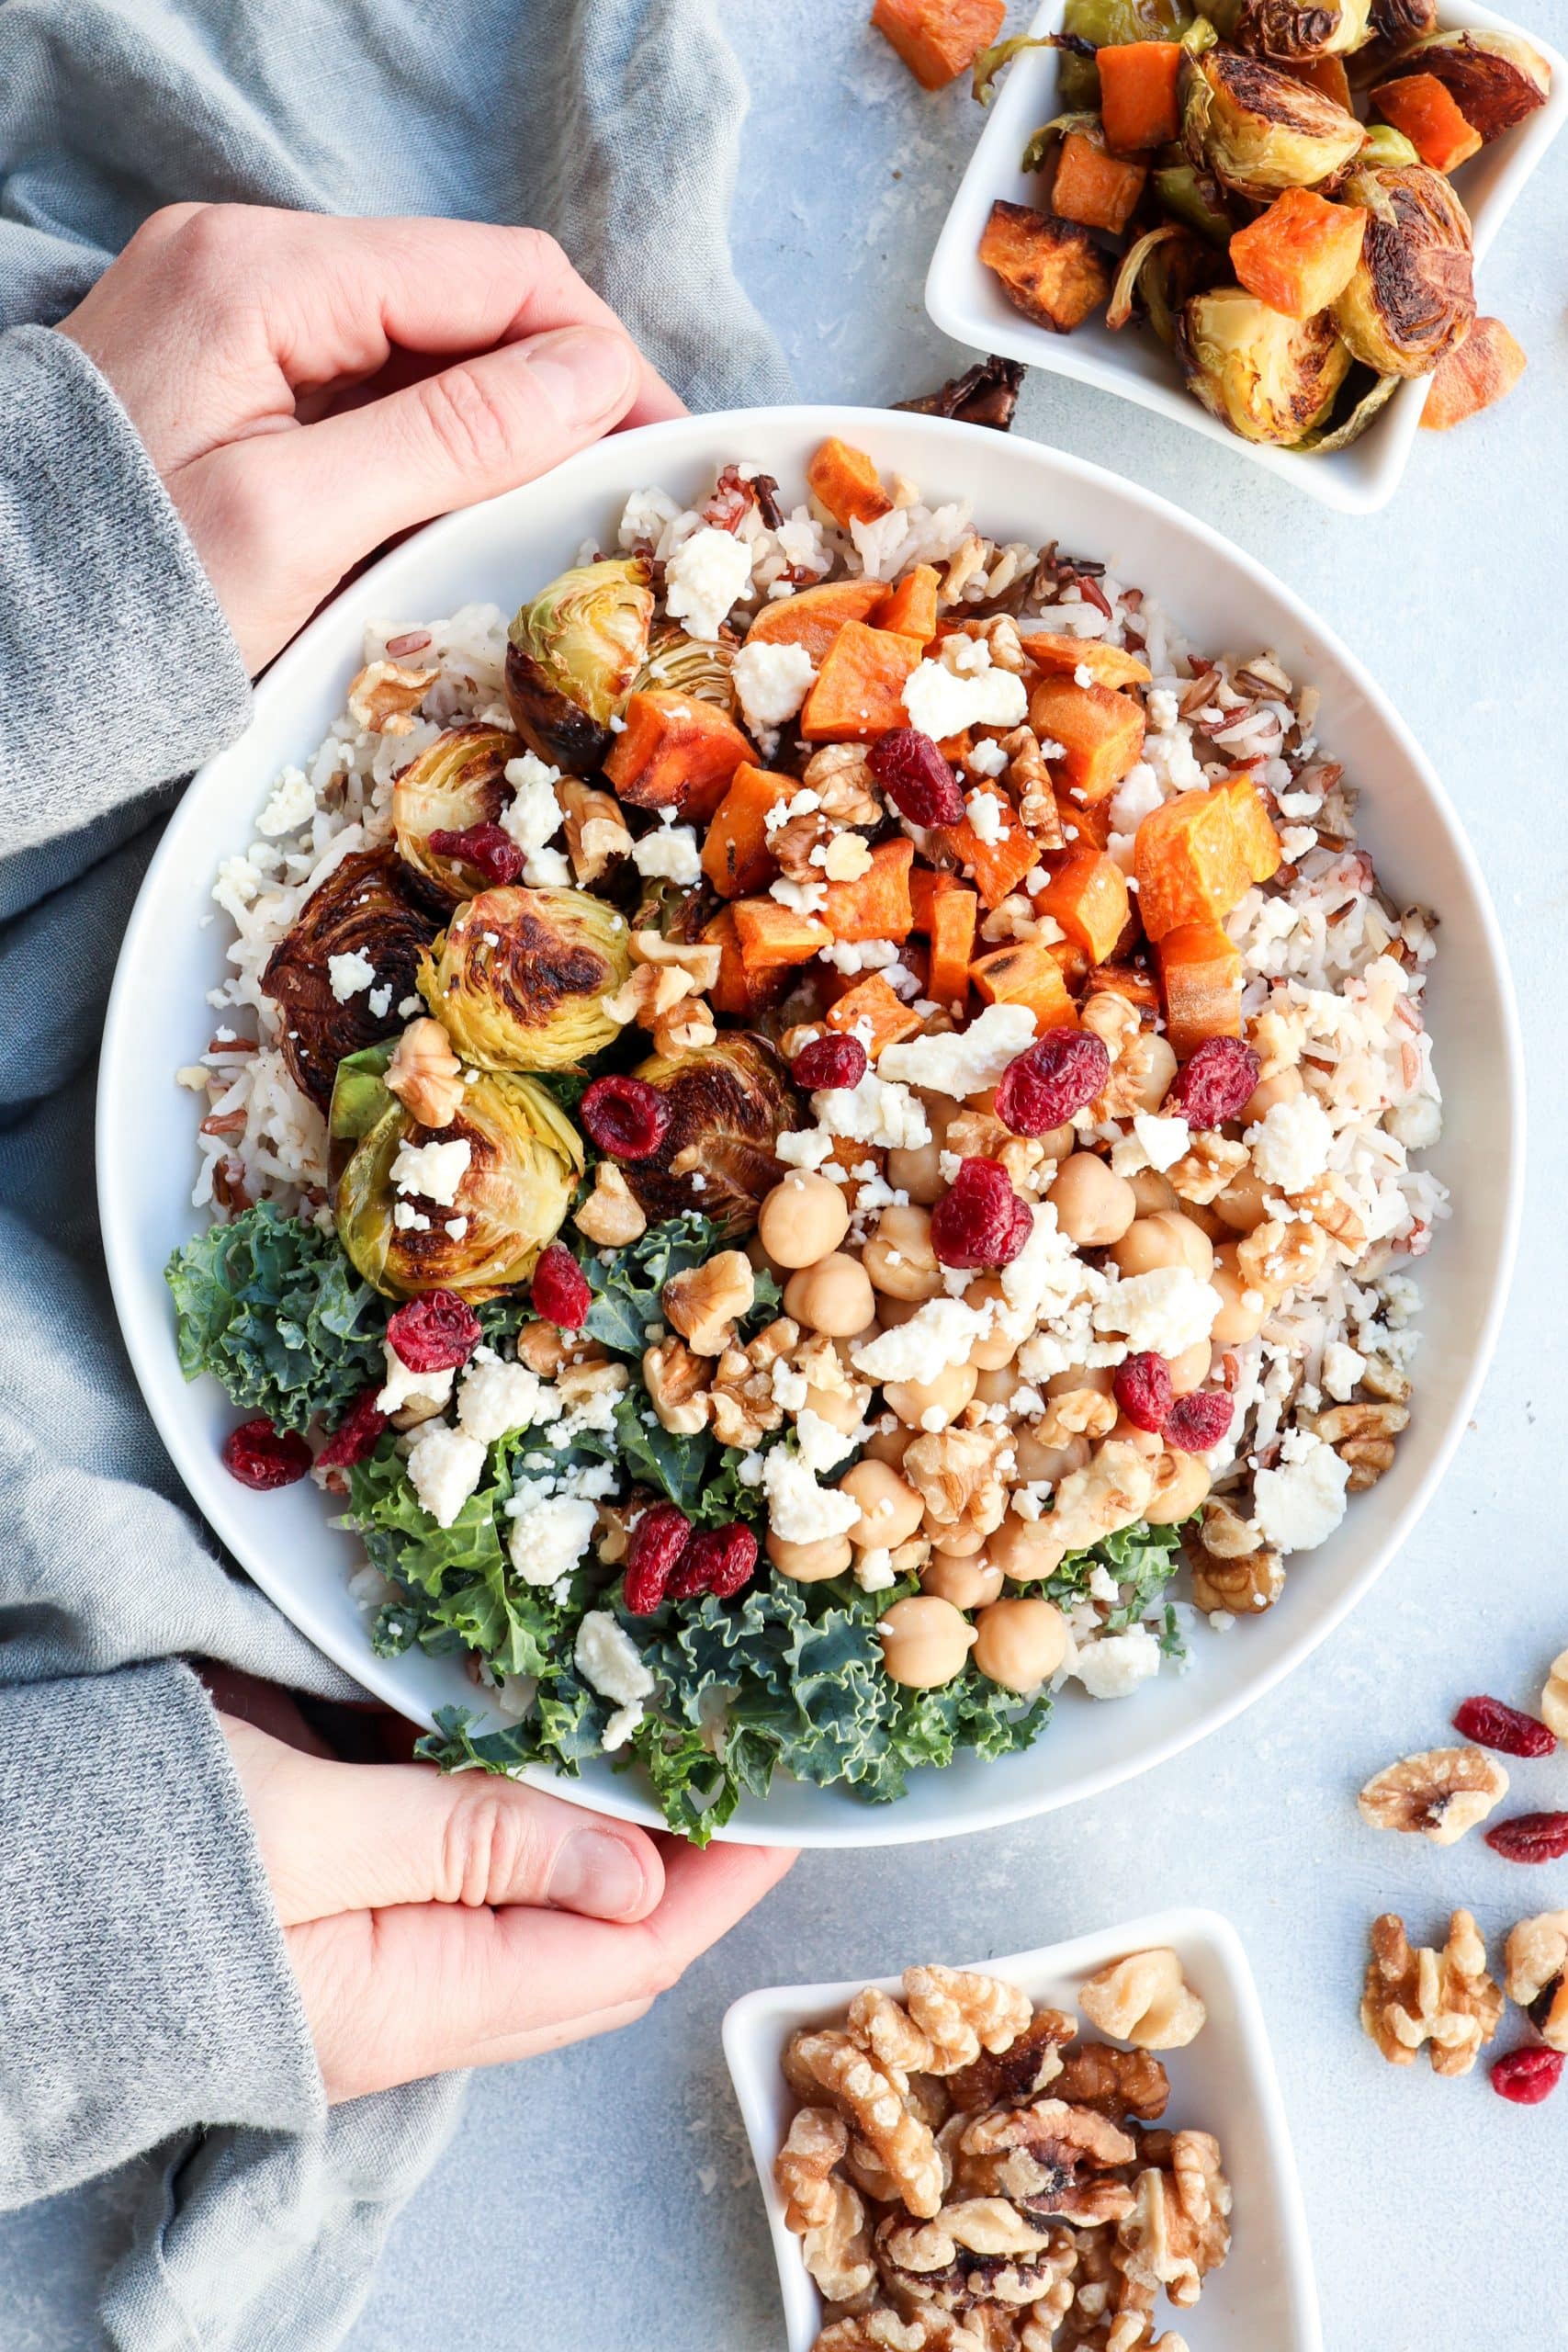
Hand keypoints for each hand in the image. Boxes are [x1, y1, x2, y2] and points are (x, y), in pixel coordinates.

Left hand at [58, 205, 683, 671]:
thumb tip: (595, 379)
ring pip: (423, 345)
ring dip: (499, 421)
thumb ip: (452, 438)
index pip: (497, 276)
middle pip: (464, 301)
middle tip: (619, 498)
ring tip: (554, 517)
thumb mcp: (299, 524)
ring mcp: (230, 311)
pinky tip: (460, 510)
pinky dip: (431, 441)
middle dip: (559, 391)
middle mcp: (245, 262)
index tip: (662, 453)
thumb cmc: (124, 599)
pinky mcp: (223, 369)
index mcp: (262, 273)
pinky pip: (365, 384)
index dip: (602, 359)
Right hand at [215, 1681, 792, 2102]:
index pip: (621, 1959)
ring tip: (674, 1736)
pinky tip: (543, 1736)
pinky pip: (465, 1859)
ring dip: (610, 1825)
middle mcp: (410, 1992)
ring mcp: (372, 1947)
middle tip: (749, 1754)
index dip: (722, 1882)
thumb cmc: (132, 1854)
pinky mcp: (336, 1894)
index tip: (794, 1805)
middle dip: (688, 1857)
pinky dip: (521, 1799)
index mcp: (414, 2000)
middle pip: (596, 1941)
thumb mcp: (307, 1834)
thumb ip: (474, 1849)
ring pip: (539, 1898)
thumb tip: (640, 1877)